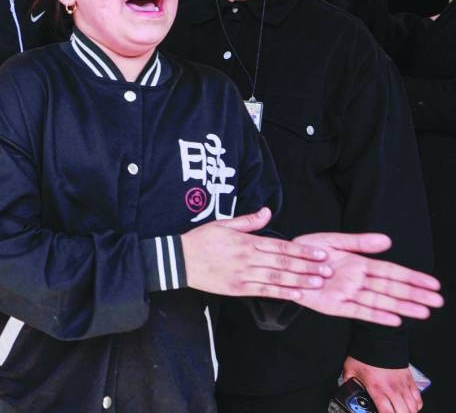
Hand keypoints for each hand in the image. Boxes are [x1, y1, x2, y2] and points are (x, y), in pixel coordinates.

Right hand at [181, 207, 332, 299]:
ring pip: (276, 278)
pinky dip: (280, 293)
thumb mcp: (222, 224)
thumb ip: (247, 221)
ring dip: (299, 281)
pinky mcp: (237, 288)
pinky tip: (296, 295)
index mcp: (246, 241)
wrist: (178, 260)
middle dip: (308, 266)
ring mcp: (242, 275)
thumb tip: (268, 211)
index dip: (302, 250)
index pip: (280, 245)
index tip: (320, 253)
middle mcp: (247, 258)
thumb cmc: (200, 240)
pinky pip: (262, 291)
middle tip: (328, 269)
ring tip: (318, 283)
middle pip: (282, 262)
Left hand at [292, 233, 442, 325]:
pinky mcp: (334, 306)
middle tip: (438, 301)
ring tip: (423, 312)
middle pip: (391, 288)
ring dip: (402, 307)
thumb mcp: (333, 241)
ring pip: (380, 301)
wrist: (283, 262)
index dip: (412, 277)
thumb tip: (387, 240)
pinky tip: (394, 319)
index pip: (391, 271)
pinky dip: (376, 316)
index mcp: (359, 264)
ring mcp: (347, 294)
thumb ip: (359, 242)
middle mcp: (357, 281)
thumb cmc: (308, 251)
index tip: (433, 283)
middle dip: (414, 295)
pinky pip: (358, 311)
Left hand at [342, 356, 421, 412]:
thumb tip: (345, 388)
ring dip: (407, 412)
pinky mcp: (410, 380)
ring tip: (400, 412)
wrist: (379, 340)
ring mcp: (403, 385)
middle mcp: (392, 389)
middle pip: (402, 412)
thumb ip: (348, 381)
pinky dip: (416, 406)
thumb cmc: (365, 354)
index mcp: (377, 388)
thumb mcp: (350, 369)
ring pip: (412, 408)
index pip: (386, 412)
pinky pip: (418, 399)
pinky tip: (409, 407)